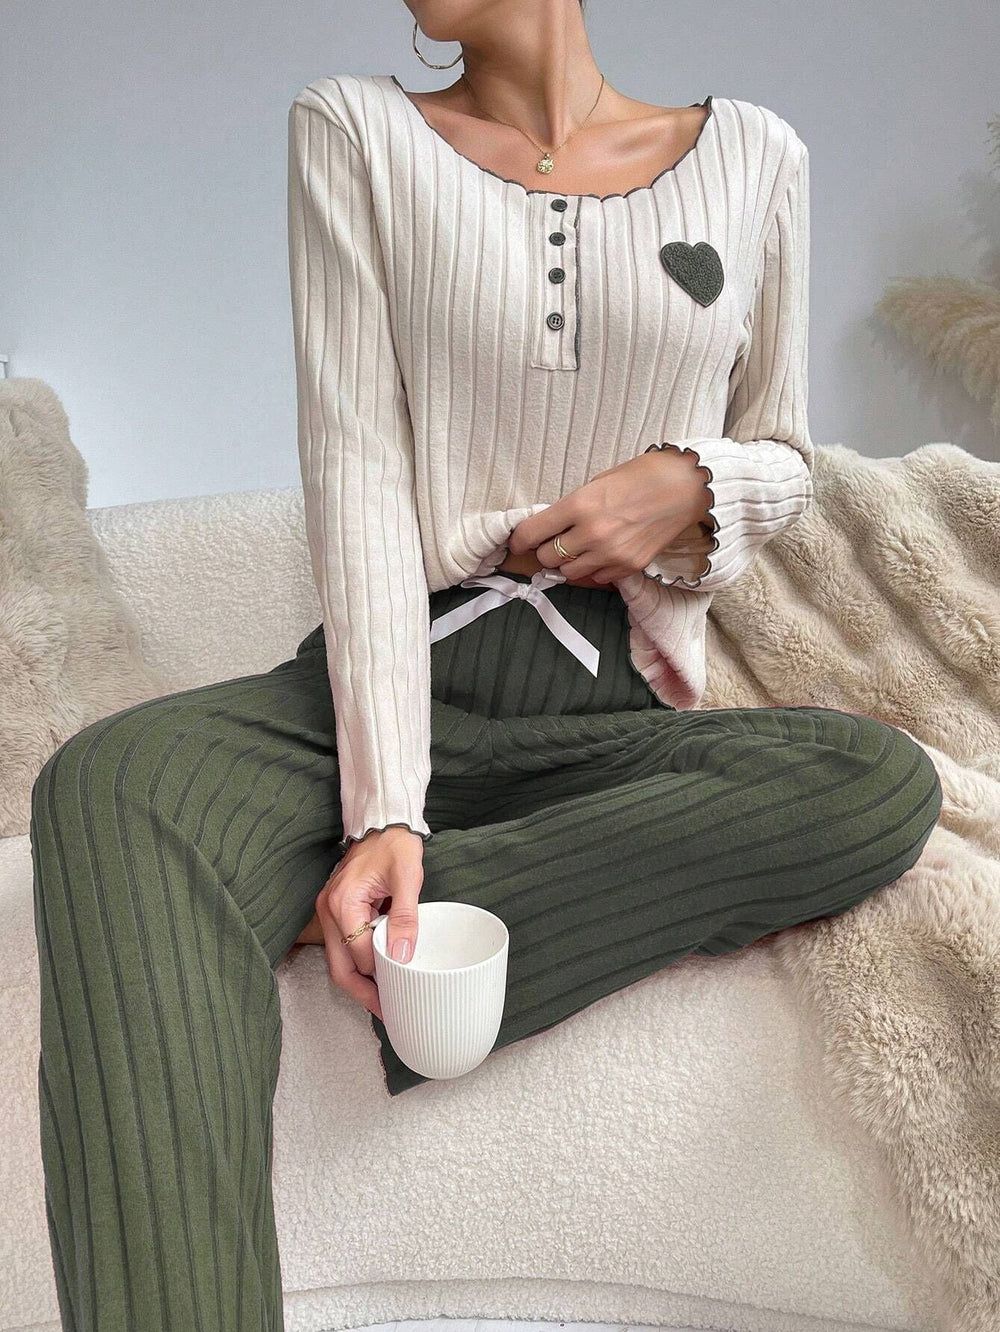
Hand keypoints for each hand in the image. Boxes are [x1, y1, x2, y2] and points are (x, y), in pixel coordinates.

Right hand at [308, 826, 424, 1020]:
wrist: (382, 821)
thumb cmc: (396, 844)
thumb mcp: (408, 877)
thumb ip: (406, 916)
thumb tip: (403, 955)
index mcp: (343, 902)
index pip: (360, 955)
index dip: (380, 979)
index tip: (399, 997)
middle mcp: (328, 909)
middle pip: (339, 967)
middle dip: (362, 993)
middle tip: (387, 1012)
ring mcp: (327, 910)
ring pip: (337, 959)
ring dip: (358, 981)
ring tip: (383, 999)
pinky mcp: (334, 909)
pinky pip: (341, 946)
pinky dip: (356, 963)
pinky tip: (375, 974)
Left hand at [507, 446, 712, 584]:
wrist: (686, 487)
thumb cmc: (642, 476)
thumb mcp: (598, 481)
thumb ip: (574, 506)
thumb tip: (554, 525)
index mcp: (580, 504)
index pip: (532, 533)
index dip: (519, 540)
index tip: (518, 542)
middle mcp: (592, 534)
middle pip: (548, 557)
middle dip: (546, 550)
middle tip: (554, 540)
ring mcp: (611, 554)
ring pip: (569, 573)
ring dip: (569, 562)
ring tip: (580, 547)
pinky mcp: (629, 568)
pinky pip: (597, 578)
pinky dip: (594, 569)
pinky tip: (603, 552)